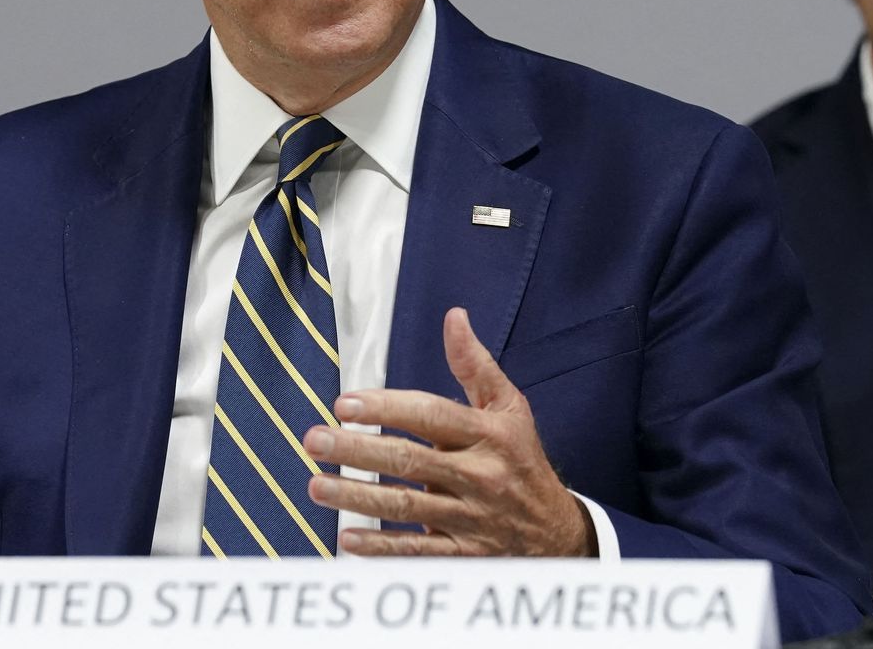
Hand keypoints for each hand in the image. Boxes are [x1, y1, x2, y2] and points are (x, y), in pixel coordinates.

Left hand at [303, 307, 595, 556]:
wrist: (557, 533)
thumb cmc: (520, 459)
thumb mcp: (509, 408)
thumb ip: (475, 365)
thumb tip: (453, 317)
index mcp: (489, 434)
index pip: (432, 416)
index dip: (387, 408)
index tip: (344, 403)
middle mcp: (480, 475)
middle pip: (410, 460)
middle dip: (358, 449)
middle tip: (314, 440)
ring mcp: (472, 519)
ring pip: (406, 507)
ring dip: (357, 497)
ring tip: (317, 485)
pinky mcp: (465, 555)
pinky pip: (418, 551)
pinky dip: (382, 547)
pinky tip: (347, 538)